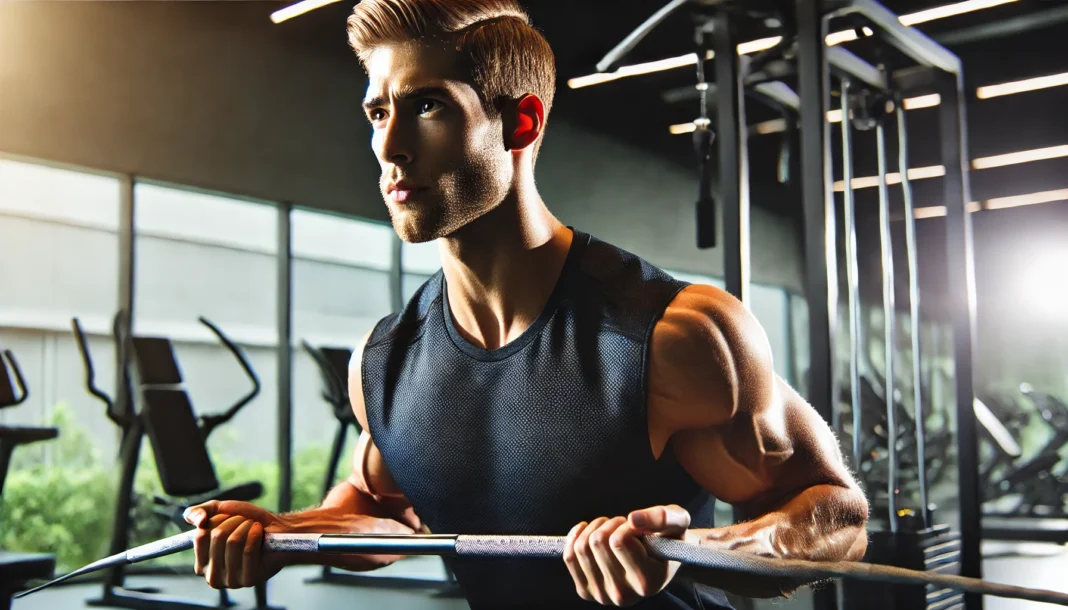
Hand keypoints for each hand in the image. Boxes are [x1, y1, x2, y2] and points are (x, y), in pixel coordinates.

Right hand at [184, 500, 288, 589]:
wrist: (277, 529)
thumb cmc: (248, 521)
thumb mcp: (220, 511)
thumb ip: (198, 512)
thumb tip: (198, 521)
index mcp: (201, 564)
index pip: (201, 536)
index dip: (218, 519)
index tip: (229, 518)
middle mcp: (212, 577)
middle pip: (218, 536)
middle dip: (235, 521)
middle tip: (245, 522)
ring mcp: (231, 581)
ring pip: (234, 542)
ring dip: (247, 526)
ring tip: (254, 527)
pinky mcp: (249, 579)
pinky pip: (248, 550)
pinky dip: (256, 534)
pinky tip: (261, 533)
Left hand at [563, 505, 690, 606]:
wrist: (660, 562)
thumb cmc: (670, 538)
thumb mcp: (678, 522)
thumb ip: (663, 517)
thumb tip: (634, 519)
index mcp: (646, 583)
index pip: (618, 541)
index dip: (624, 525)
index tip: (637, 526)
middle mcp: (623, 596)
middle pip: (597, 542)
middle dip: (610, 524)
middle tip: (624, 526)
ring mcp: (602, 596)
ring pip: (581, 547)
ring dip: (596, 529)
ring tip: (612, 530)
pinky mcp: (586, 591)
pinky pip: (569, 556)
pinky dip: (576, 536)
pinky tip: (589, 531)